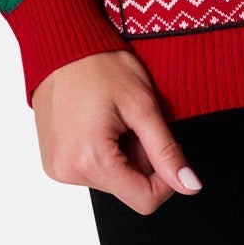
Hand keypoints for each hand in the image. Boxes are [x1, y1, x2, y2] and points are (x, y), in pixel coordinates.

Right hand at [31, 49, 203, 213]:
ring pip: (111, 179)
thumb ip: (166, 150)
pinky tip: (98, 122)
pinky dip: (103, 151)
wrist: (61, 43)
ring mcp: (57, 169)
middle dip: (139, 157)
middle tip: (131, 121)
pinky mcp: (53, 162)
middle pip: (127, 188)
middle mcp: (68, 172)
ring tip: (112, 118)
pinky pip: (91, 170)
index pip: (144, 200)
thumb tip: (190, 185)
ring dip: (121, 154)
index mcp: (90, 160)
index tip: (167, 149)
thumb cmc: (99, 64)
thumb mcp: (142, 104)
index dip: (166, 178)